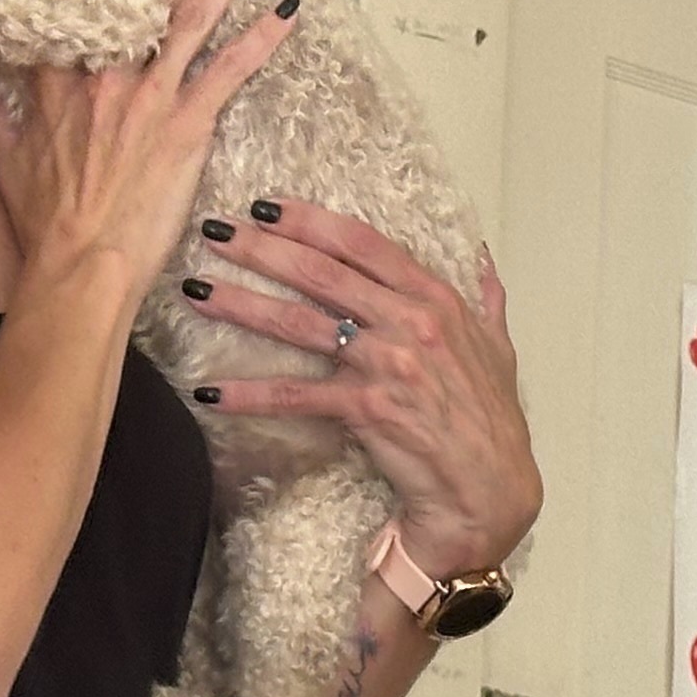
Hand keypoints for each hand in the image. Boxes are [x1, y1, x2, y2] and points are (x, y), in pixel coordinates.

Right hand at [0, 0, 291, 301]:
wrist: (79, 264)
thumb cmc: (44, 222)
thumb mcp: (5, 155)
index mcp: (58, 81)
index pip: (53, 2)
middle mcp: (106, 75)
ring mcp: (150, 95)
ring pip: (190, 17)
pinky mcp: (187, 124)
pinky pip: (230, 69)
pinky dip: (260, 38)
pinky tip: (286, 10)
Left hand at [180, 202, 540, 575]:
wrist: (490, 491)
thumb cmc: (493, 423)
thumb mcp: (500, 350)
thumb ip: (487, 300)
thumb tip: (480, 260)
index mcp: (437, 300)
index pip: (364, 244)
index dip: (311, 221)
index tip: (268, 206)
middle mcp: (410, 322)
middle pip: (322, 273)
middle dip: (263, 248)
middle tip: (216, 231)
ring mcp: (387, 364)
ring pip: (300, 324)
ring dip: (242, 304)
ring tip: (196, 289)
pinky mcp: (367, 408)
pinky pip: (296, 396)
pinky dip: (250, 394)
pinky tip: (211, 391)